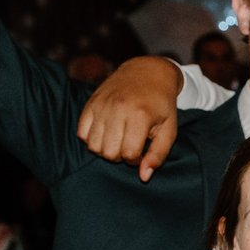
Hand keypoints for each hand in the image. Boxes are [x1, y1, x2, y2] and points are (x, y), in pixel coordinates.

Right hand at [76, 56, 186, 179]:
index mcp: (140, 115)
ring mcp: (101, 105)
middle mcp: (117, 108)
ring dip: (105, 149)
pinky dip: (92, 139)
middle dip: (120, 156)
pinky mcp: (90, 103)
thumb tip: (143, 177)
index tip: (142, 150)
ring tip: (118, 140)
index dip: (136, 159)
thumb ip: (158, 155)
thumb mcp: (168, 130)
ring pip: (93, 146)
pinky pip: (81, 133)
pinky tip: (106, 133)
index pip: (129, 154)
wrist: (147, 73)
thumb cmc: (161, 105)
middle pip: (108, 153)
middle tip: (130, 144)